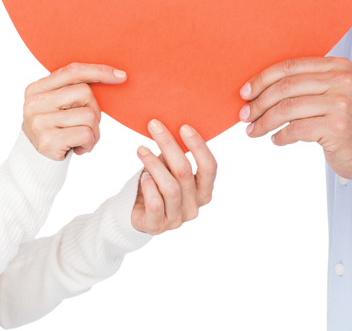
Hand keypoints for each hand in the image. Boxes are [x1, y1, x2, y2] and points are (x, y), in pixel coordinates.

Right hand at [21, 63, 126, 160]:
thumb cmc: (54, 130)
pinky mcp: (47, 141)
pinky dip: (90, 144)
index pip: (72, 71)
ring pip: (89, 115)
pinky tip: (79, 149)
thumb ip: (72, 89)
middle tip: (89, 126)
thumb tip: (114, 74)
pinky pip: (86, 134)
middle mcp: (33, 102)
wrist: (36, 164)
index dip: (98, 71)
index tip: (120, 75)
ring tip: (83, 140)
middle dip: (96, 110)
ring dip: (94, 131)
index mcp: (35, 87)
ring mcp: (39, 122)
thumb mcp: (56, 105)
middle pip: (84, 93)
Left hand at [131, 119, 219, 236]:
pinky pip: (155, 203)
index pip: (210, 167)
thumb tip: (169, 125)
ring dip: (153, 163)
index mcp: (205, 192)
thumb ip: (178, 154)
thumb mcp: (172, 169)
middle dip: (169, 144)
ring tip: (141, 149)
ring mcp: (178, 220)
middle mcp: (195, 207)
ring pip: (170, 186)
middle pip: (186, 172)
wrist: (140, 214)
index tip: (183, 127)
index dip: (199, 146)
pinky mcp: (158, 227)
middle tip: (154, 126)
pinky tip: (143, 176)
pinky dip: (148, 186)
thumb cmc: (160, 185)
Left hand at [239, 57, 351, 196]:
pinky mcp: (337, 127)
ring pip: (286, 109)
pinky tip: (277, 142)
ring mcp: (341, 103)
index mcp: (338, 66)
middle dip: (258, 103)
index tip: (245, 92)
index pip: (290, 66)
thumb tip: (259, 91)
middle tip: (245, 116)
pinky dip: (279, 138)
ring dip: (264, 123)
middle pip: (285, 87)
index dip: (263, 79)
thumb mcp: (335, 94)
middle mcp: (342, 80)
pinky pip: (295, 130)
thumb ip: (307, 86)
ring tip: (255, 132)